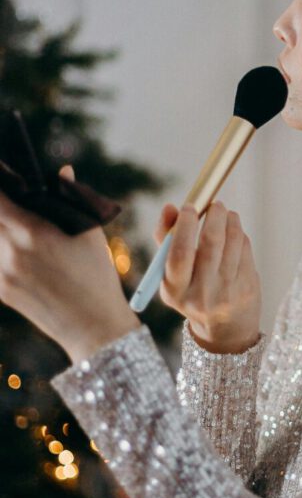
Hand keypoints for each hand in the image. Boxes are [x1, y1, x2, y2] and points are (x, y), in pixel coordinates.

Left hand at [0, 164, 140, 362]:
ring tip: (23, 231)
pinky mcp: (1, 289)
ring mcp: (1, 273)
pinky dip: (3, 247)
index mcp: (32, 231)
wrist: (92, 325)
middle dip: (1, 208)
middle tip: (13, 205)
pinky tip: (21, 250)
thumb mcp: (89, 232)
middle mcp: (10, 250)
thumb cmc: (96, 274)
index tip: (3, 175)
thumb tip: (62, 172)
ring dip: (2, 229)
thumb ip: (71, 198)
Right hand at [154, 200, 261, 352]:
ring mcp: (227, 292)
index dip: (185, 226)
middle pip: (211, 243)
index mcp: (175, 291)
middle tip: (215, 204)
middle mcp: (201, 294)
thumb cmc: (192, 291)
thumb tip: (170, 207)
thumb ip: (166, 239)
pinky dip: (239, 234)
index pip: (179, 254)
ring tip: (226, 214)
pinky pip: (245, 249)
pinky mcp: (248, 288)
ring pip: (232, 242)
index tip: (189, 207)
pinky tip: (234, 233)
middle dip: (214, 216)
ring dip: (230, 220)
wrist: (224, 329)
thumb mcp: (173, 275)